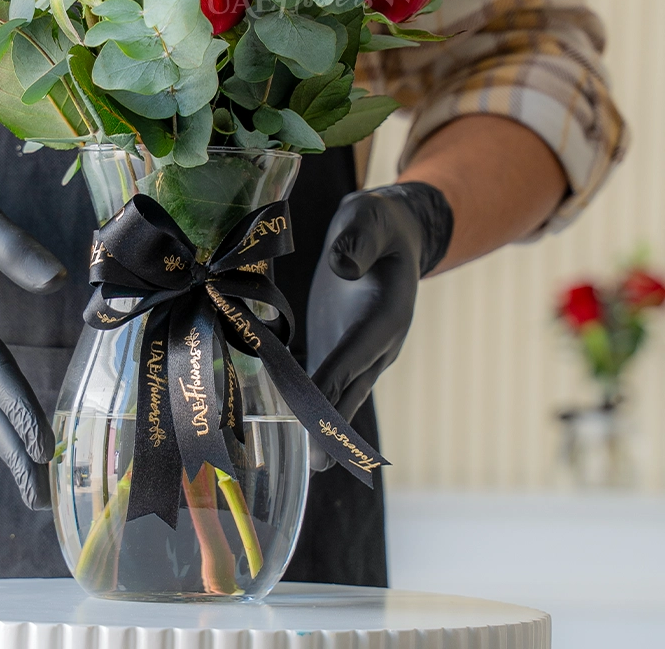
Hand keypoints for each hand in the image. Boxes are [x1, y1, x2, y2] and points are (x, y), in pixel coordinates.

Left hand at [307, 182, 452, 468]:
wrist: (389, 231)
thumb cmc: (376, 223)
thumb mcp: (369, 219)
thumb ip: (357, 241)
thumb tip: (342, 267)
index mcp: (385, 314)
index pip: (355, 352)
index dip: (335, 380)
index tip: (315, 411)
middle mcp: (377, 342)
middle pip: (352, 387)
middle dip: (333, 423)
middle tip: (317, 464)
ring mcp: (360, 348)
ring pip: (342, 392)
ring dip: (324, 424)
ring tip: (311, 463)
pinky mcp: (341, 344)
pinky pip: (329, 379)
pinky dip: (313, 400)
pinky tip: (292, 421)